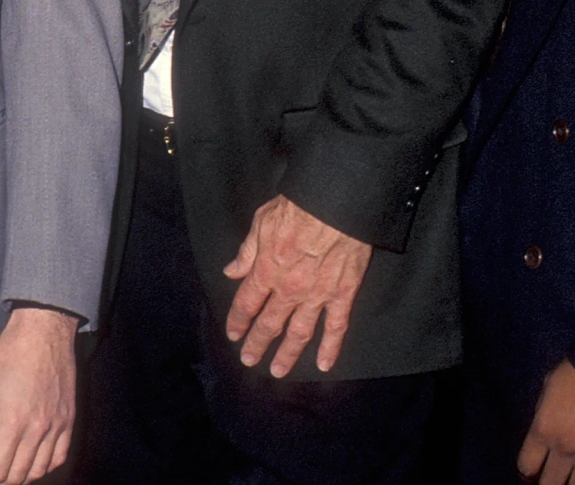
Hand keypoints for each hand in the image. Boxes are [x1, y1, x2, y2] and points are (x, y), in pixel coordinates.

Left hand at [0, 306, 76, 482]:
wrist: (44, 332)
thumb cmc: (9, 355)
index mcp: (13, 423)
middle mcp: (38, 430)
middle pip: (16, 476)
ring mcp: (56, 427)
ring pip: (37, 471)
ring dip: (18, 478)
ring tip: (2, 472)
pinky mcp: (68, 421)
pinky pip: (58, 457)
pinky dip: (42, 468)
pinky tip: (29, 463)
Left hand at [222, 196, 371, 375]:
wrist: (335, 205)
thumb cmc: (297, 207)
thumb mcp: (261, 222)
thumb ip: (247, 252)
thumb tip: (231, 271)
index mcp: (266, 270)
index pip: (247, 303)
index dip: (238, 320)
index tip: (234, 334)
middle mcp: (289, 289)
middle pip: (269, 324)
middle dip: (257, 343)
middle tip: (250, 359)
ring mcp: (317, 295)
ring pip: (300, 333)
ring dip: (288, 354)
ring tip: (278, 370)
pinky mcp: (342, 294)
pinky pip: (336, 327)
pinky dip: (330, 347)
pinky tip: (325, 364)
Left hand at [518, 360, 574, 484]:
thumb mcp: (549, 387)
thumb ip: (544, 413)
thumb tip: (544, 431)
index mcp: (543, 430)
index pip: (526, 466)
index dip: (528, 470)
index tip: (532, 470)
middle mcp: (565, 450)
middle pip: (550, 484)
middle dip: (549, 483)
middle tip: (552, 478)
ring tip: (574, 480)